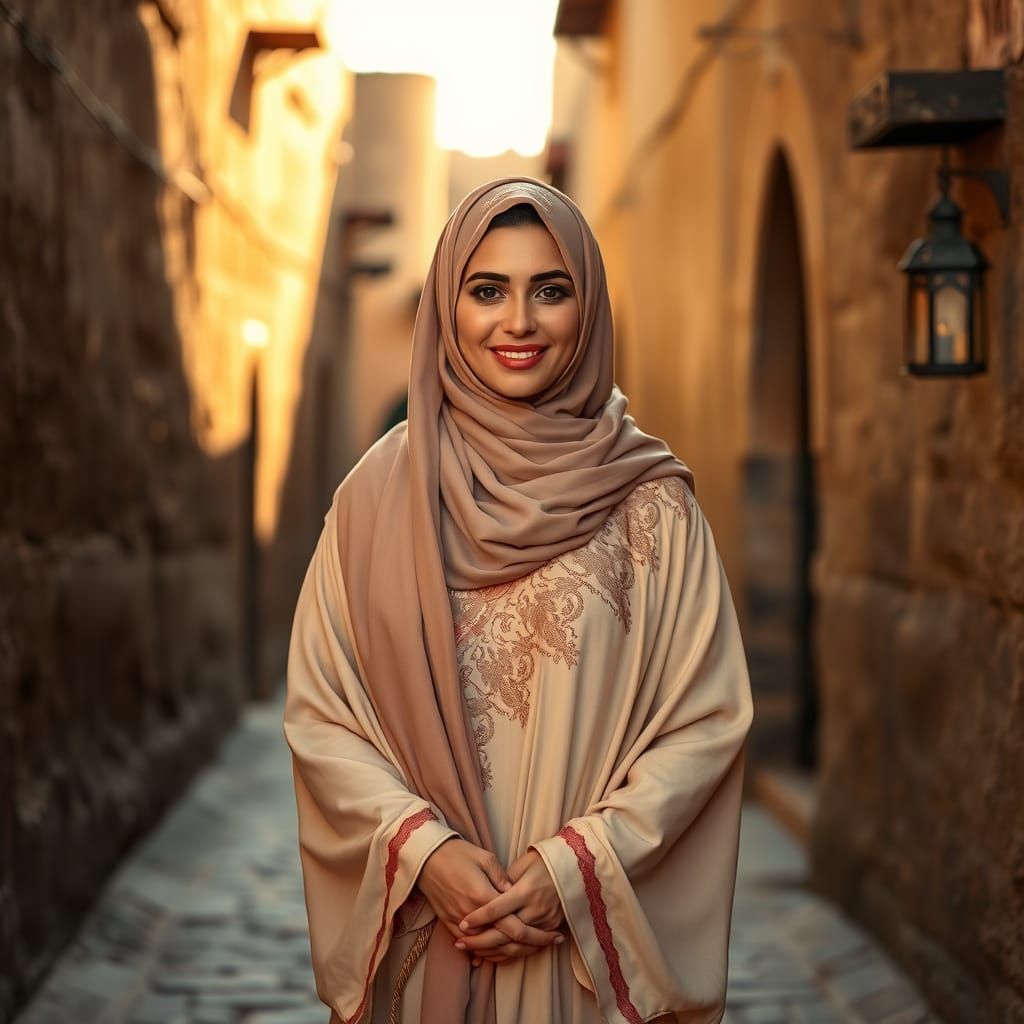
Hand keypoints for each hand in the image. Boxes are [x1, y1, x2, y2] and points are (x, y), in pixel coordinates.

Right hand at [417, 840, 563, 964]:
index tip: (555, 935)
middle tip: (551, 943)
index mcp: (484, 897)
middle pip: (506, 942)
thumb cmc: (457, 853)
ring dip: (512, 952)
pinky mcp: (449, 925)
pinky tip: (504, 952)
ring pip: (490, 949)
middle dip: (531, 946)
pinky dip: (489, 952)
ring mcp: (459, 923)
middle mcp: (472, 916)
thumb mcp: (485, 858)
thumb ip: (503, 879)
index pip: (516, 927)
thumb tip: (516, 894)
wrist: (425, 858)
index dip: (538, 935)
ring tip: (532, 949)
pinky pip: (472, 947)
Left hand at [455, 848, 565, 963]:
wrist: (577, 866)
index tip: (462, 922)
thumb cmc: (545, 860)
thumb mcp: (523, 862)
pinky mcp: (552, 927)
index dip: (478, 917)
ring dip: (492, 951)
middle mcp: (536, 908)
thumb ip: (503, 879)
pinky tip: (493, 955)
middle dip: (480, 941)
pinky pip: (528, 947)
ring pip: (515, 946)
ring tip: (472, 952)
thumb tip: (486, 894)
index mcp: (526, 890)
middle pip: (504, 933)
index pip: (497, 909)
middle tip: (460, 944)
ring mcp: (545, 921)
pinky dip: (510, 953)